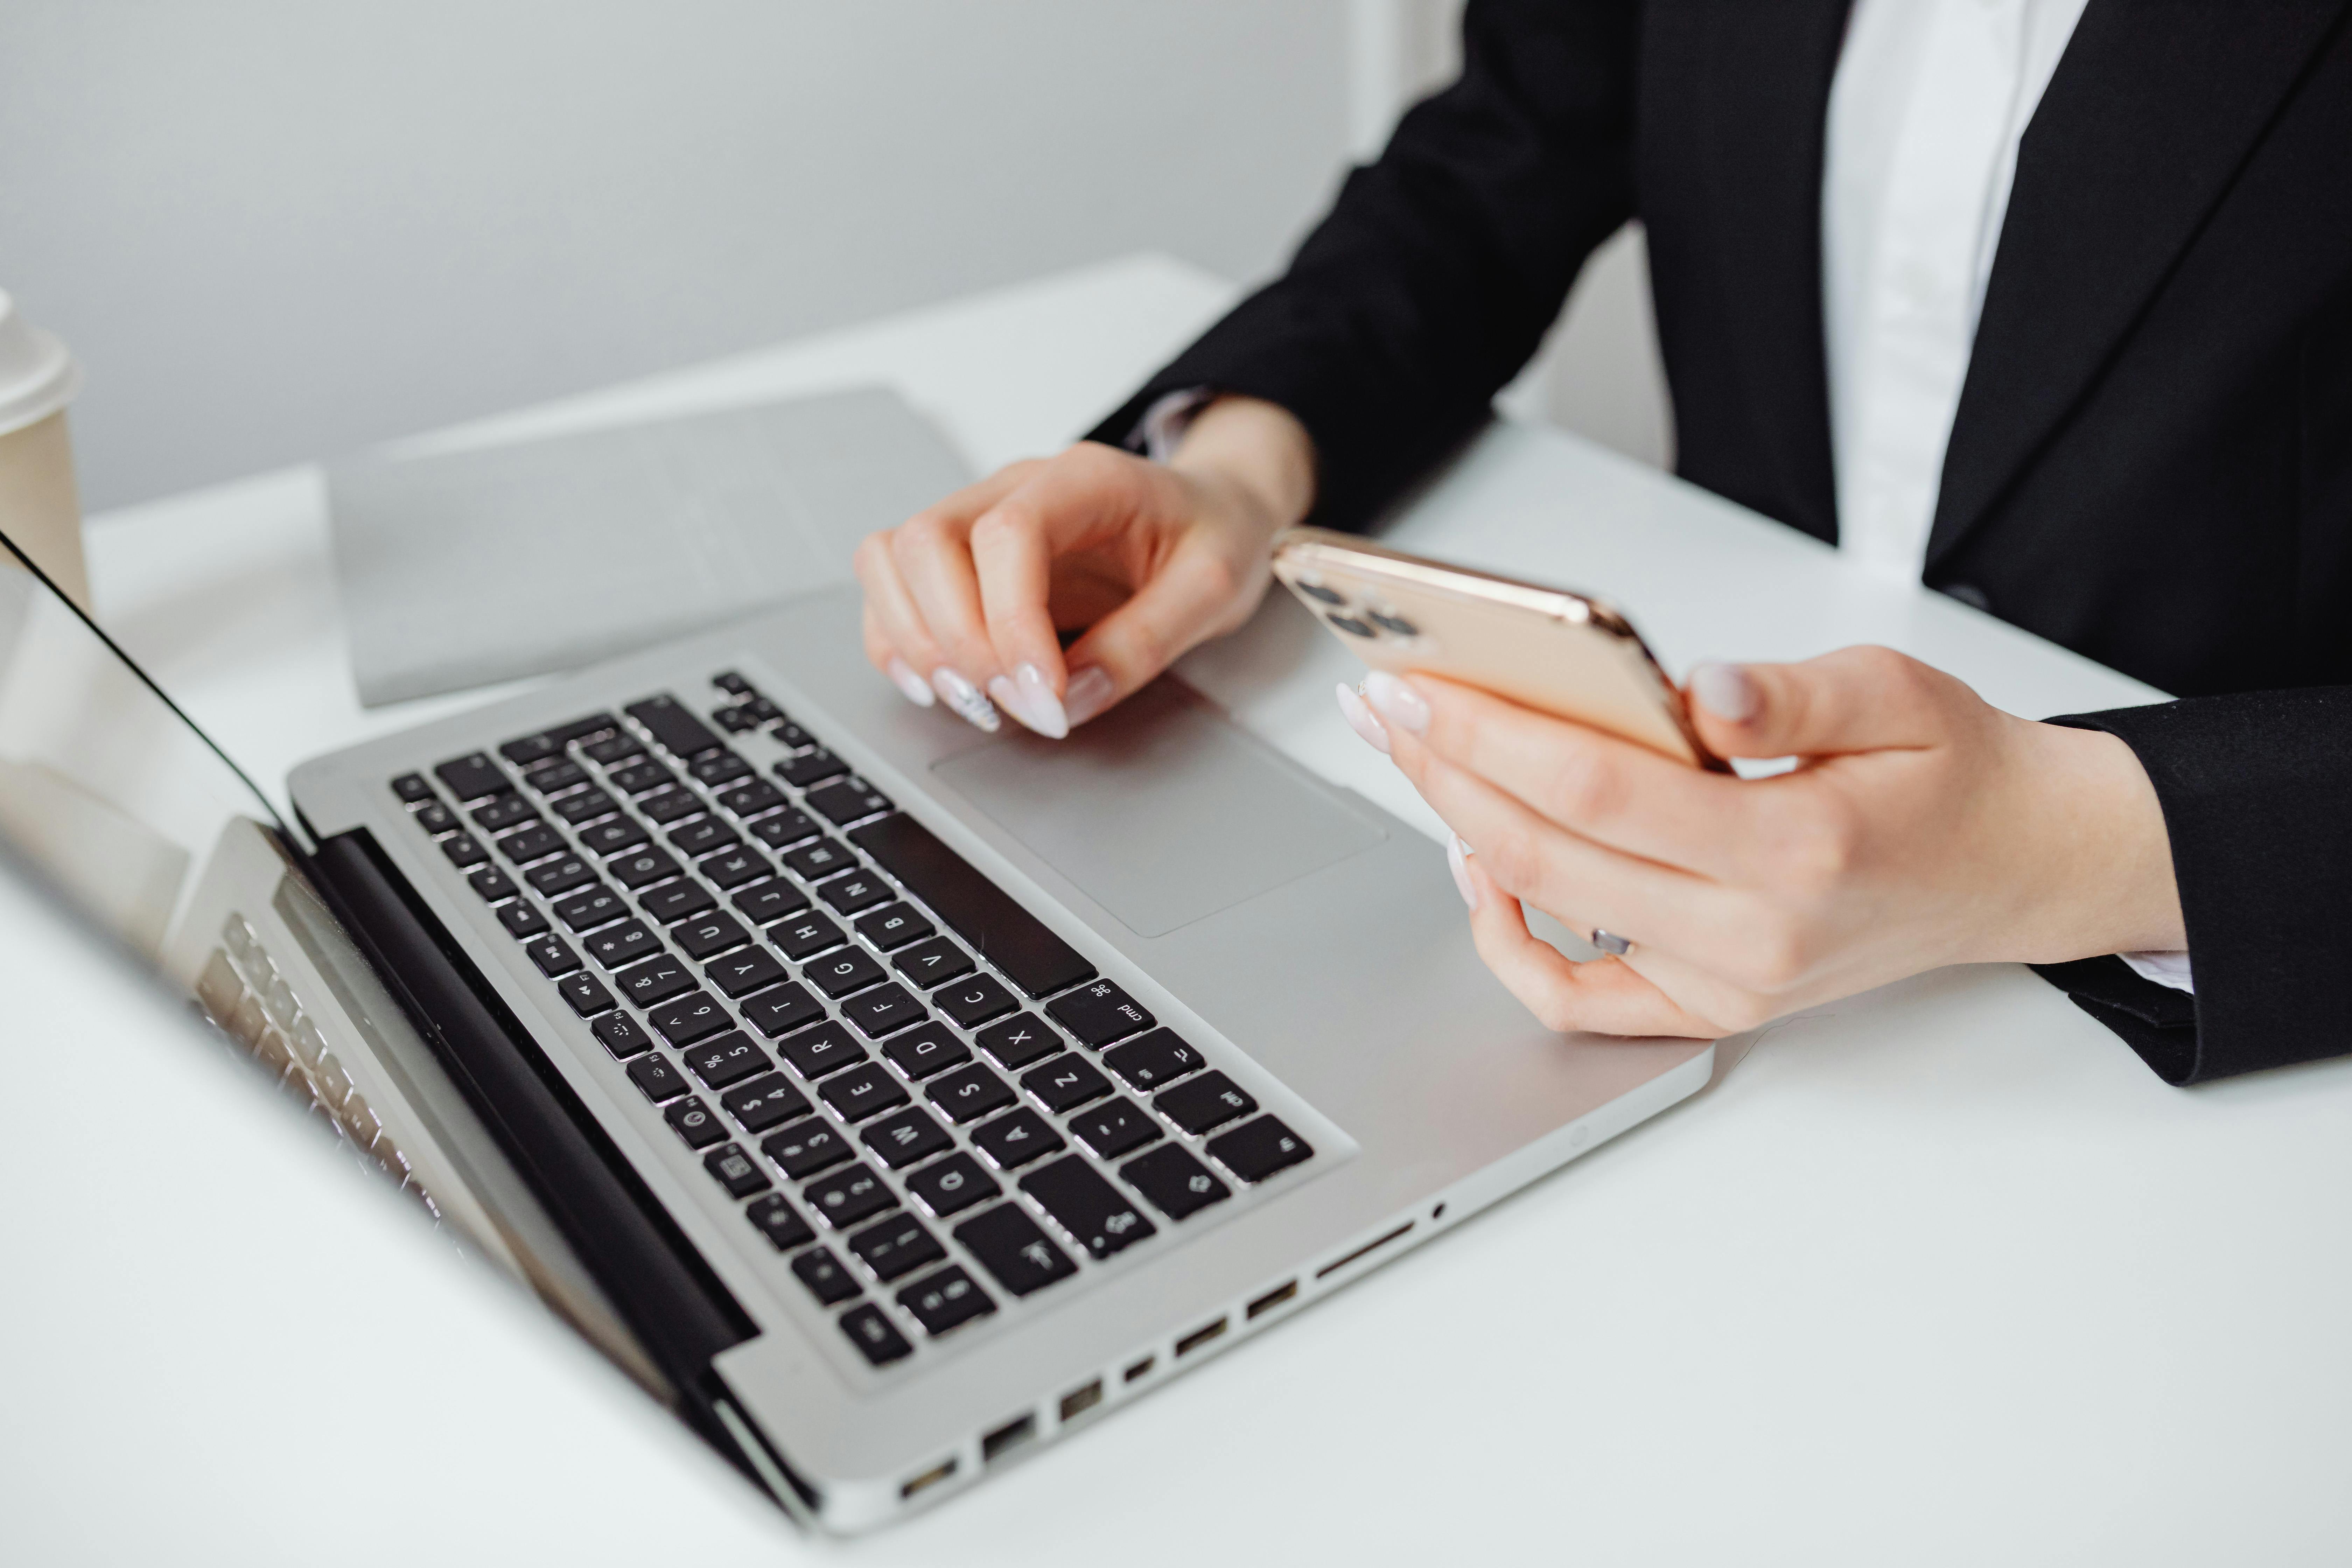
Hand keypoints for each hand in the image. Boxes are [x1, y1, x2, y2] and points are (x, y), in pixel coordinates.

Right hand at [853, 395, 1315, 735]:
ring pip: (890, 560)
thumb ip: (1147, 642)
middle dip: (956, 641)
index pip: (1007, 533)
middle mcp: (1014, 488)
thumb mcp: (1213, 588)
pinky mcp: (961, 563)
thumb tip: (1071, 698)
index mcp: (1085, 479)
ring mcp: (977, 519)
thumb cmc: (1210, 537)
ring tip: (978, 703)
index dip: (1010, 623)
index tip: (1044, 695)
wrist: (1211, 513)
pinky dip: (899, 645)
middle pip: (925, 542)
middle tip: (1014, 707)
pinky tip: (945, 687)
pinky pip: (893, 592)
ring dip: (916, 642)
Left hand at [1340, 648, 2185, 1037]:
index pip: (1598, 789)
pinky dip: (1509, 939)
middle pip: (1547, 852)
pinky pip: (1580, 999)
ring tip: (1413, 755)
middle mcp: (1754, 934)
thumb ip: (1791, 693)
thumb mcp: (1899, 692)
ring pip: (1546, 914)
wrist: (2016, 864)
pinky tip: (1479, 863)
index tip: (1415, 685)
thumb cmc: (1954, 772)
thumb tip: (1695, 690)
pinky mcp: (1712, 1005)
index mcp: (1799, 847)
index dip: (1489, 735)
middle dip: (1445, 771)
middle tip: (1379, 704)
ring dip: (1461, 829)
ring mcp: (1727, 981)